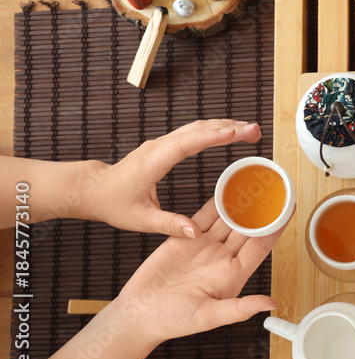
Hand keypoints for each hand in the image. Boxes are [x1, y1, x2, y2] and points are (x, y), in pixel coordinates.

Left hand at [76, 119, 260, 238]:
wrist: (94, 188)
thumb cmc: (114, 203)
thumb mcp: (140, 220)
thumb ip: (169, 225)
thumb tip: (196, 232)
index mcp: (152, 163)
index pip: (186, 144)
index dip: (213, 137)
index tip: (236, 132)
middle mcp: (158, 147)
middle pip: (197, 129)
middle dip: (228, 126)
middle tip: (255, 131)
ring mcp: (162, 143)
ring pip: (197, 127)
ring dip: (225, 125)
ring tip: (250, 130)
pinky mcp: (166, 145)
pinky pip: (193, 133)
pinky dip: (215, 130)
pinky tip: (230, 133)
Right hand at [114, 197, 289, 343]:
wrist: (138, 315)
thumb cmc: (172, 321)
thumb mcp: (209, 317)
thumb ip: (240, 309)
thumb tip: (271, 304)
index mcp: (233, 274)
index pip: (261, 245)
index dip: (276, 228)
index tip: (290, 210)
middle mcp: (222, 258)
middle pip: (248, 228)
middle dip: (262, 210)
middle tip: (275, 189)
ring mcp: (204, 247)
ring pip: (228, 219)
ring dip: (240, 203)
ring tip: (254, 183)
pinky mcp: (184, 239)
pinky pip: (204, 217)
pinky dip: (214, 203)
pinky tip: (224, 189)